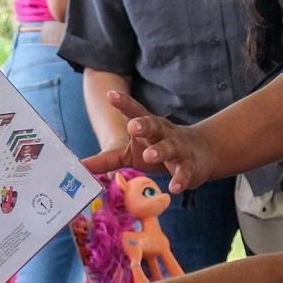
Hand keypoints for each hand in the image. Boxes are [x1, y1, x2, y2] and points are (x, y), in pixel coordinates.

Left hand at [84, 90, 213, 191]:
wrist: (202, 153)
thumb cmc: (157, 150)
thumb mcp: (130, 153)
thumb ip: (106, 159)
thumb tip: (80, 166)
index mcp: (148, 126)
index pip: (134, 112)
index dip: (123, 103)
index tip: (110, 95)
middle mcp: (163, 133)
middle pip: (153, 125)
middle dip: (143, 125)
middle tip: (132, 127)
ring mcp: (178, 148)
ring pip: (169, 147)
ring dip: (160, 151)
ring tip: (150, 156)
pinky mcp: (189, 166)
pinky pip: (184, 172)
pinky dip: (180, 179)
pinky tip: (174, 187)